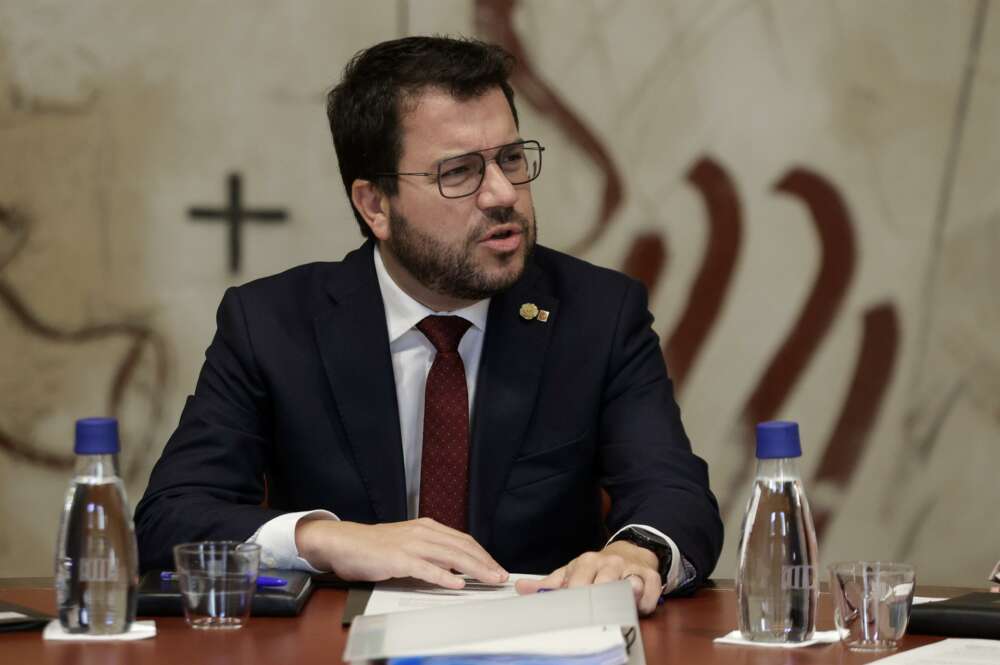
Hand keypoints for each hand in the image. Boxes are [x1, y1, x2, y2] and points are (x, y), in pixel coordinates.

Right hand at [295, 517, 507, 588]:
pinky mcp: (398, 558)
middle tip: (501, 576)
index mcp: (427, 527)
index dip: (482, 554)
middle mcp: (422, 532)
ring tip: (489, 579)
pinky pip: (426, 568)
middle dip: (485, 562)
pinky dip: (444, 576)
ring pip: (450, 556)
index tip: (496, 567)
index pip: (462, 540)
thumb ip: (430, 552)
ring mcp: (411, 544)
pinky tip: (457, 583)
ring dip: (473, 568)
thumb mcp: (408, 543)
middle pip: (462, 547)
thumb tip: (455, 566)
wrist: (345, 542)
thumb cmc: (375, 546)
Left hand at [514, 541, 661, 614]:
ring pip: (627, 588)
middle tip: (591, 618)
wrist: (630, 552)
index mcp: (587, 562)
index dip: (572, 601)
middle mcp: (609, 562)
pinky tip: (636, 607)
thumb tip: (521, 588)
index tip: (569, 615)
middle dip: (596, 604)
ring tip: (615, 609)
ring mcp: (631, 569)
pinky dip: (643, 606)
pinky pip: (648, 596)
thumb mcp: (572, 571)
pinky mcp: (650, 577)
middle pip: (602, 587)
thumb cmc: (598, 568)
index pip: (576, 585)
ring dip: (622, 601)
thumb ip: (549, 583)